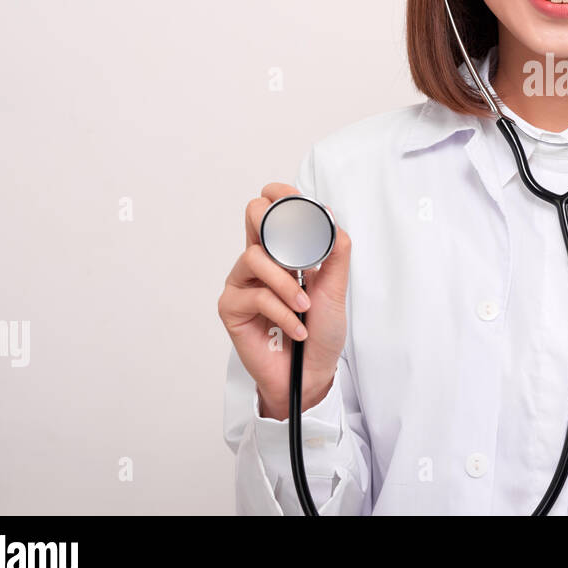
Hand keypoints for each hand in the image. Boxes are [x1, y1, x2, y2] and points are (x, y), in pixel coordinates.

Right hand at [218, 183, 351, 418]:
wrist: (310, 373)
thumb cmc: (320, 332)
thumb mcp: (336, 289)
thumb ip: (335, 253)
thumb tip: (330, 217)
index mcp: (281, 251)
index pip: (272, 211)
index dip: (278, 195)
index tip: (289, 194)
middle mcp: (258, 261)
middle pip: (251, 216)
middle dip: (271, 222)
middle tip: (292, 242)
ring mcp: (242, 283)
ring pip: (255, 258)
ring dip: (287, 285)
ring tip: (304, 308)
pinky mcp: (232, 308)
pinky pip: (255, 295)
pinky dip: (281, 311)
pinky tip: (296, 328)